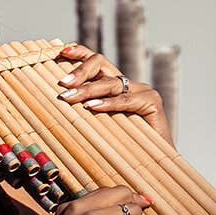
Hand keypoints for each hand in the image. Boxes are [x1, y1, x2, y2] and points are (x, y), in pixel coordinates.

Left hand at [56, 44, 174, 147]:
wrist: (154, 163)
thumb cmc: (126, 146)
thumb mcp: (101, 125)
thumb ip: (87, 111)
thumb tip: (61, 103)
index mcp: (117, 86)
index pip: (97, 61)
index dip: (80, 53)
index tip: (62, 51)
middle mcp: (130, 84)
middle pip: (102, 64)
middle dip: (80, 72)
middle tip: (63, 84)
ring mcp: (143, 91)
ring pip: (111, 83)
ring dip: (88, 90)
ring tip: (70, 97)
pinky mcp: (152, 102)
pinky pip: (126, 100)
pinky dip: (109, 103)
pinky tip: (93, 106)